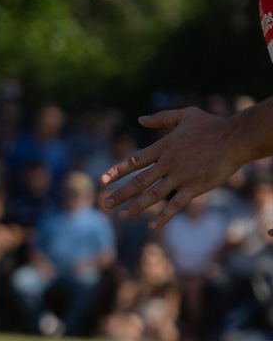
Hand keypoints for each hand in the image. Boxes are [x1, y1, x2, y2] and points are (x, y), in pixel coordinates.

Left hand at [101, 108, 250, 228]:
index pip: (134, 161)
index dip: (117, 171)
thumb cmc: (212, 125)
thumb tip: (140, 118)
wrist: (237, 138)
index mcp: (164, 147)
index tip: (102, 180)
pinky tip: (153, 225)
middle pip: (139, 181)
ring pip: (153, 194)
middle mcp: (168, 163)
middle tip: (105, 204)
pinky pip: (176, 204)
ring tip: (121, 215)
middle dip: (120, 194)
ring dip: (135, 206)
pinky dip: (164, 215)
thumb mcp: (186, 115)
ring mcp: (181, 176)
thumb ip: (162, 117)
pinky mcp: (195, 187)